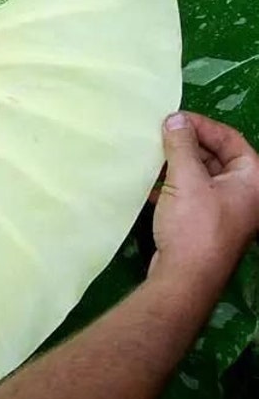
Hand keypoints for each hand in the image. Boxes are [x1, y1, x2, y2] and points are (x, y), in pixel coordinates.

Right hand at [149, 112, 258, 287]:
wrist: (184, 279)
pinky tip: (149, 182)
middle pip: (216, 155)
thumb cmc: (194, 226)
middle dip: (187, 144)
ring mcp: (225, 209)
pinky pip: (191, 193)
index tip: (172, 119)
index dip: (201, 125)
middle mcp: (244, 193)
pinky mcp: (205, 222)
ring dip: (176, 164)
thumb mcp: (186, 179)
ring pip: (201, 175)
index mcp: (252, 179)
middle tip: (159, 135)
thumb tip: (175, 118)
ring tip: (151, 155)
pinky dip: (172, 184)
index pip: (230, 138)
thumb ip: (181, 145)